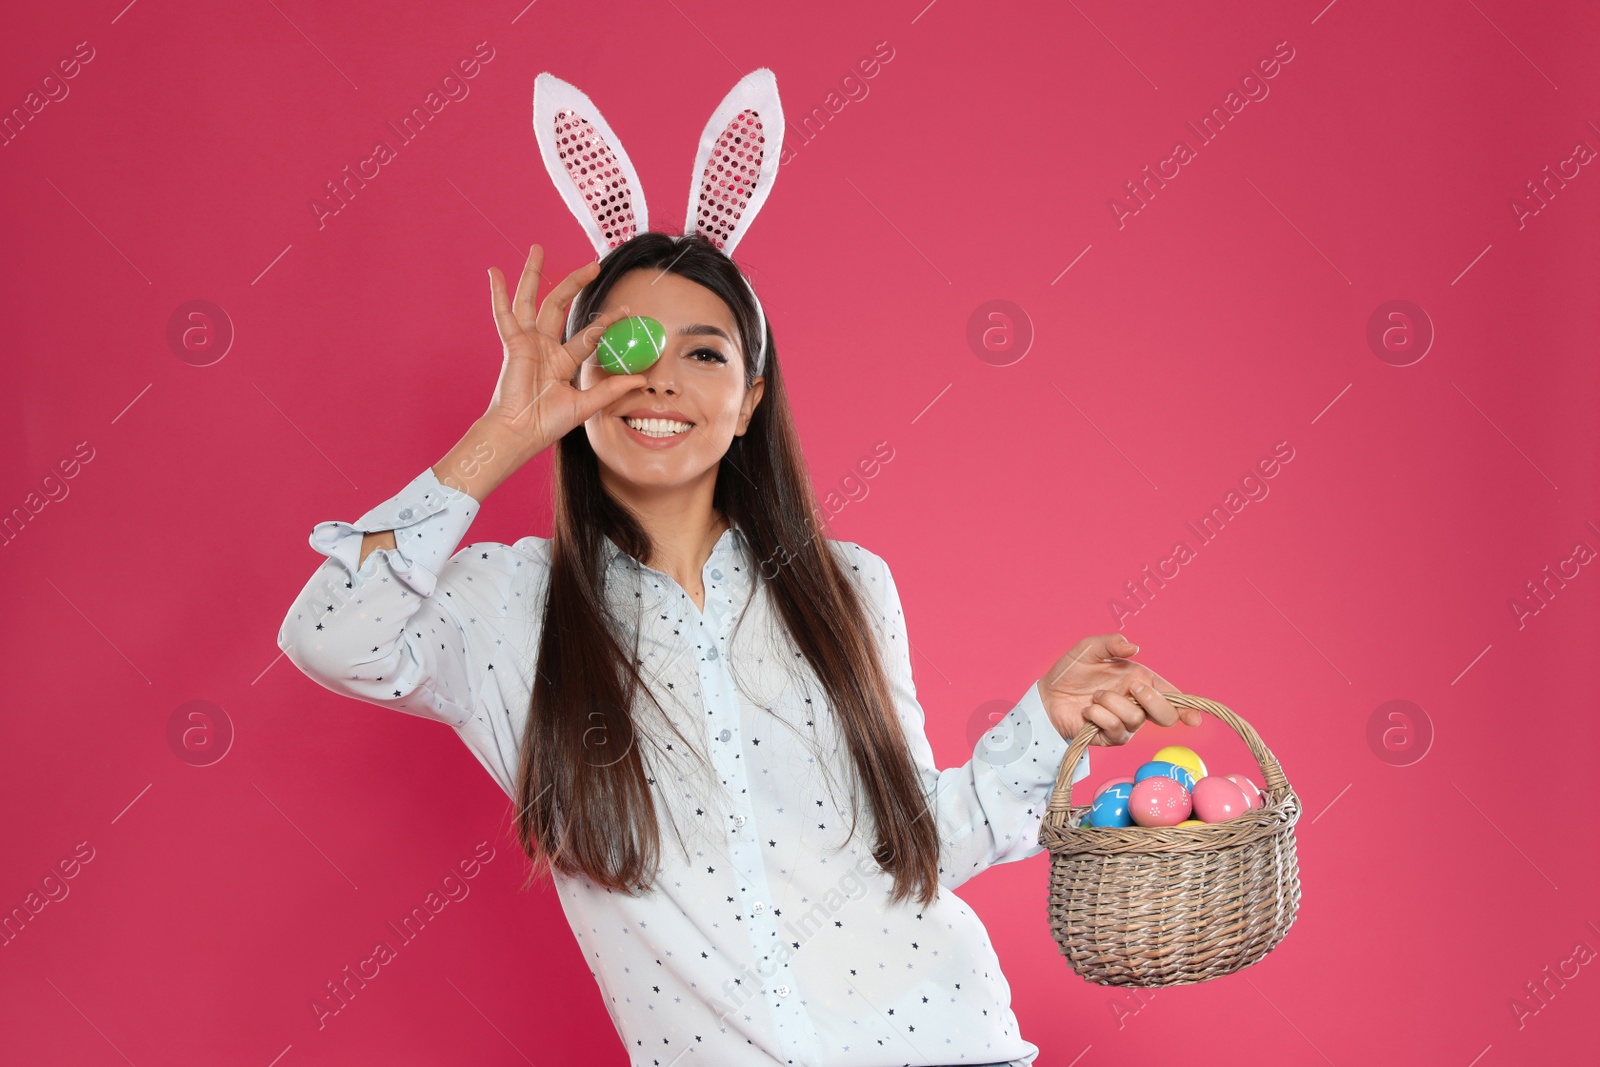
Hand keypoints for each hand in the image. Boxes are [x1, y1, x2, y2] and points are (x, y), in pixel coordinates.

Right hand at [480, 244, 647, 468]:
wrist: (520, 433)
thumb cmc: (546, 423)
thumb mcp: (586, 404)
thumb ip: (611, 389)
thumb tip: (641, 378)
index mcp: (561, 361)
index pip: (588, 334)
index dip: (606, 322)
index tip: (626, 309)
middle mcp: (544, 347)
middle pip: (559, 306)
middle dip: (574, 283)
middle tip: (593, 264)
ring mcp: (527, 343)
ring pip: (532, 300)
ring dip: (534, 274)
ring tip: (537, 249)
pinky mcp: (513, 344)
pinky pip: (504, 315)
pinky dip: (498, 294)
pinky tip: (496, 273)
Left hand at [1036, 633, 1201, 745]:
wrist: (1047, 695)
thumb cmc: (1071, 671)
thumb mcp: (1088, 649)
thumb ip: (1111, 642)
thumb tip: (1134, 647)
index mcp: (1140, 681)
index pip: (1171, 696)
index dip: (1187, 707)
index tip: (1195, 718)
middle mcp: (1138, 704)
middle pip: (1166, 715)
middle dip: (1153, 700)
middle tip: (1132, 688)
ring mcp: (1125, 723)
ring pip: (1136, 719)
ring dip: (1112, 703)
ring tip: (1095, 696)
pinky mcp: (1110, 737)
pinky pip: (1115, 729)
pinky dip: (1099, 716)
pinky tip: (1087, 711)